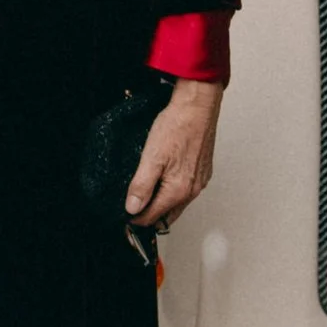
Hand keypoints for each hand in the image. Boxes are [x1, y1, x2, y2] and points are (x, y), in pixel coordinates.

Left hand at [125, 80, 221, 230]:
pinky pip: (186, 192)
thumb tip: (132, 208)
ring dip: (161, 205)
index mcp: (178, 190)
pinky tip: (163, 183)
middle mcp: (192, 190)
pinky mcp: (203, 171)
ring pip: (177, 205)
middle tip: (132, 212)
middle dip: (149, 217)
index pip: (153, 217)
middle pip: (167, 216)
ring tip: (144, 198)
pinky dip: (172, 194)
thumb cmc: (177, 127)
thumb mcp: (151, 157)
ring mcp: (200, 181)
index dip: (135, 220)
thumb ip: (142, 186)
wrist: (197, 107)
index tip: (124, 218)